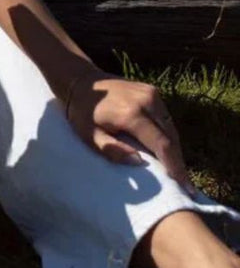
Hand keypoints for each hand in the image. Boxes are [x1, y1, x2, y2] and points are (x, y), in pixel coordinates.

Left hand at [64, 72, 189, 188]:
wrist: (81, 81)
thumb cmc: (82, 112)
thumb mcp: (89, 135)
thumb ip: (112, 150)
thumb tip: (138, 162)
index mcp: (131, 114)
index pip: (162, 144)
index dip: (175, 167)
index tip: (186, 187)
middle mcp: (147, 101)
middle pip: (171, 137)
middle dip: (179, 161)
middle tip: (185, 184)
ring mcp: (152, 94)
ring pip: (171, 127)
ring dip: (175, 148)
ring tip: (177, 170)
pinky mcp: (152, 91)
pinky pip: (165, 117)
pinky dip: (168, 134)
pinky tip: (166, 148)